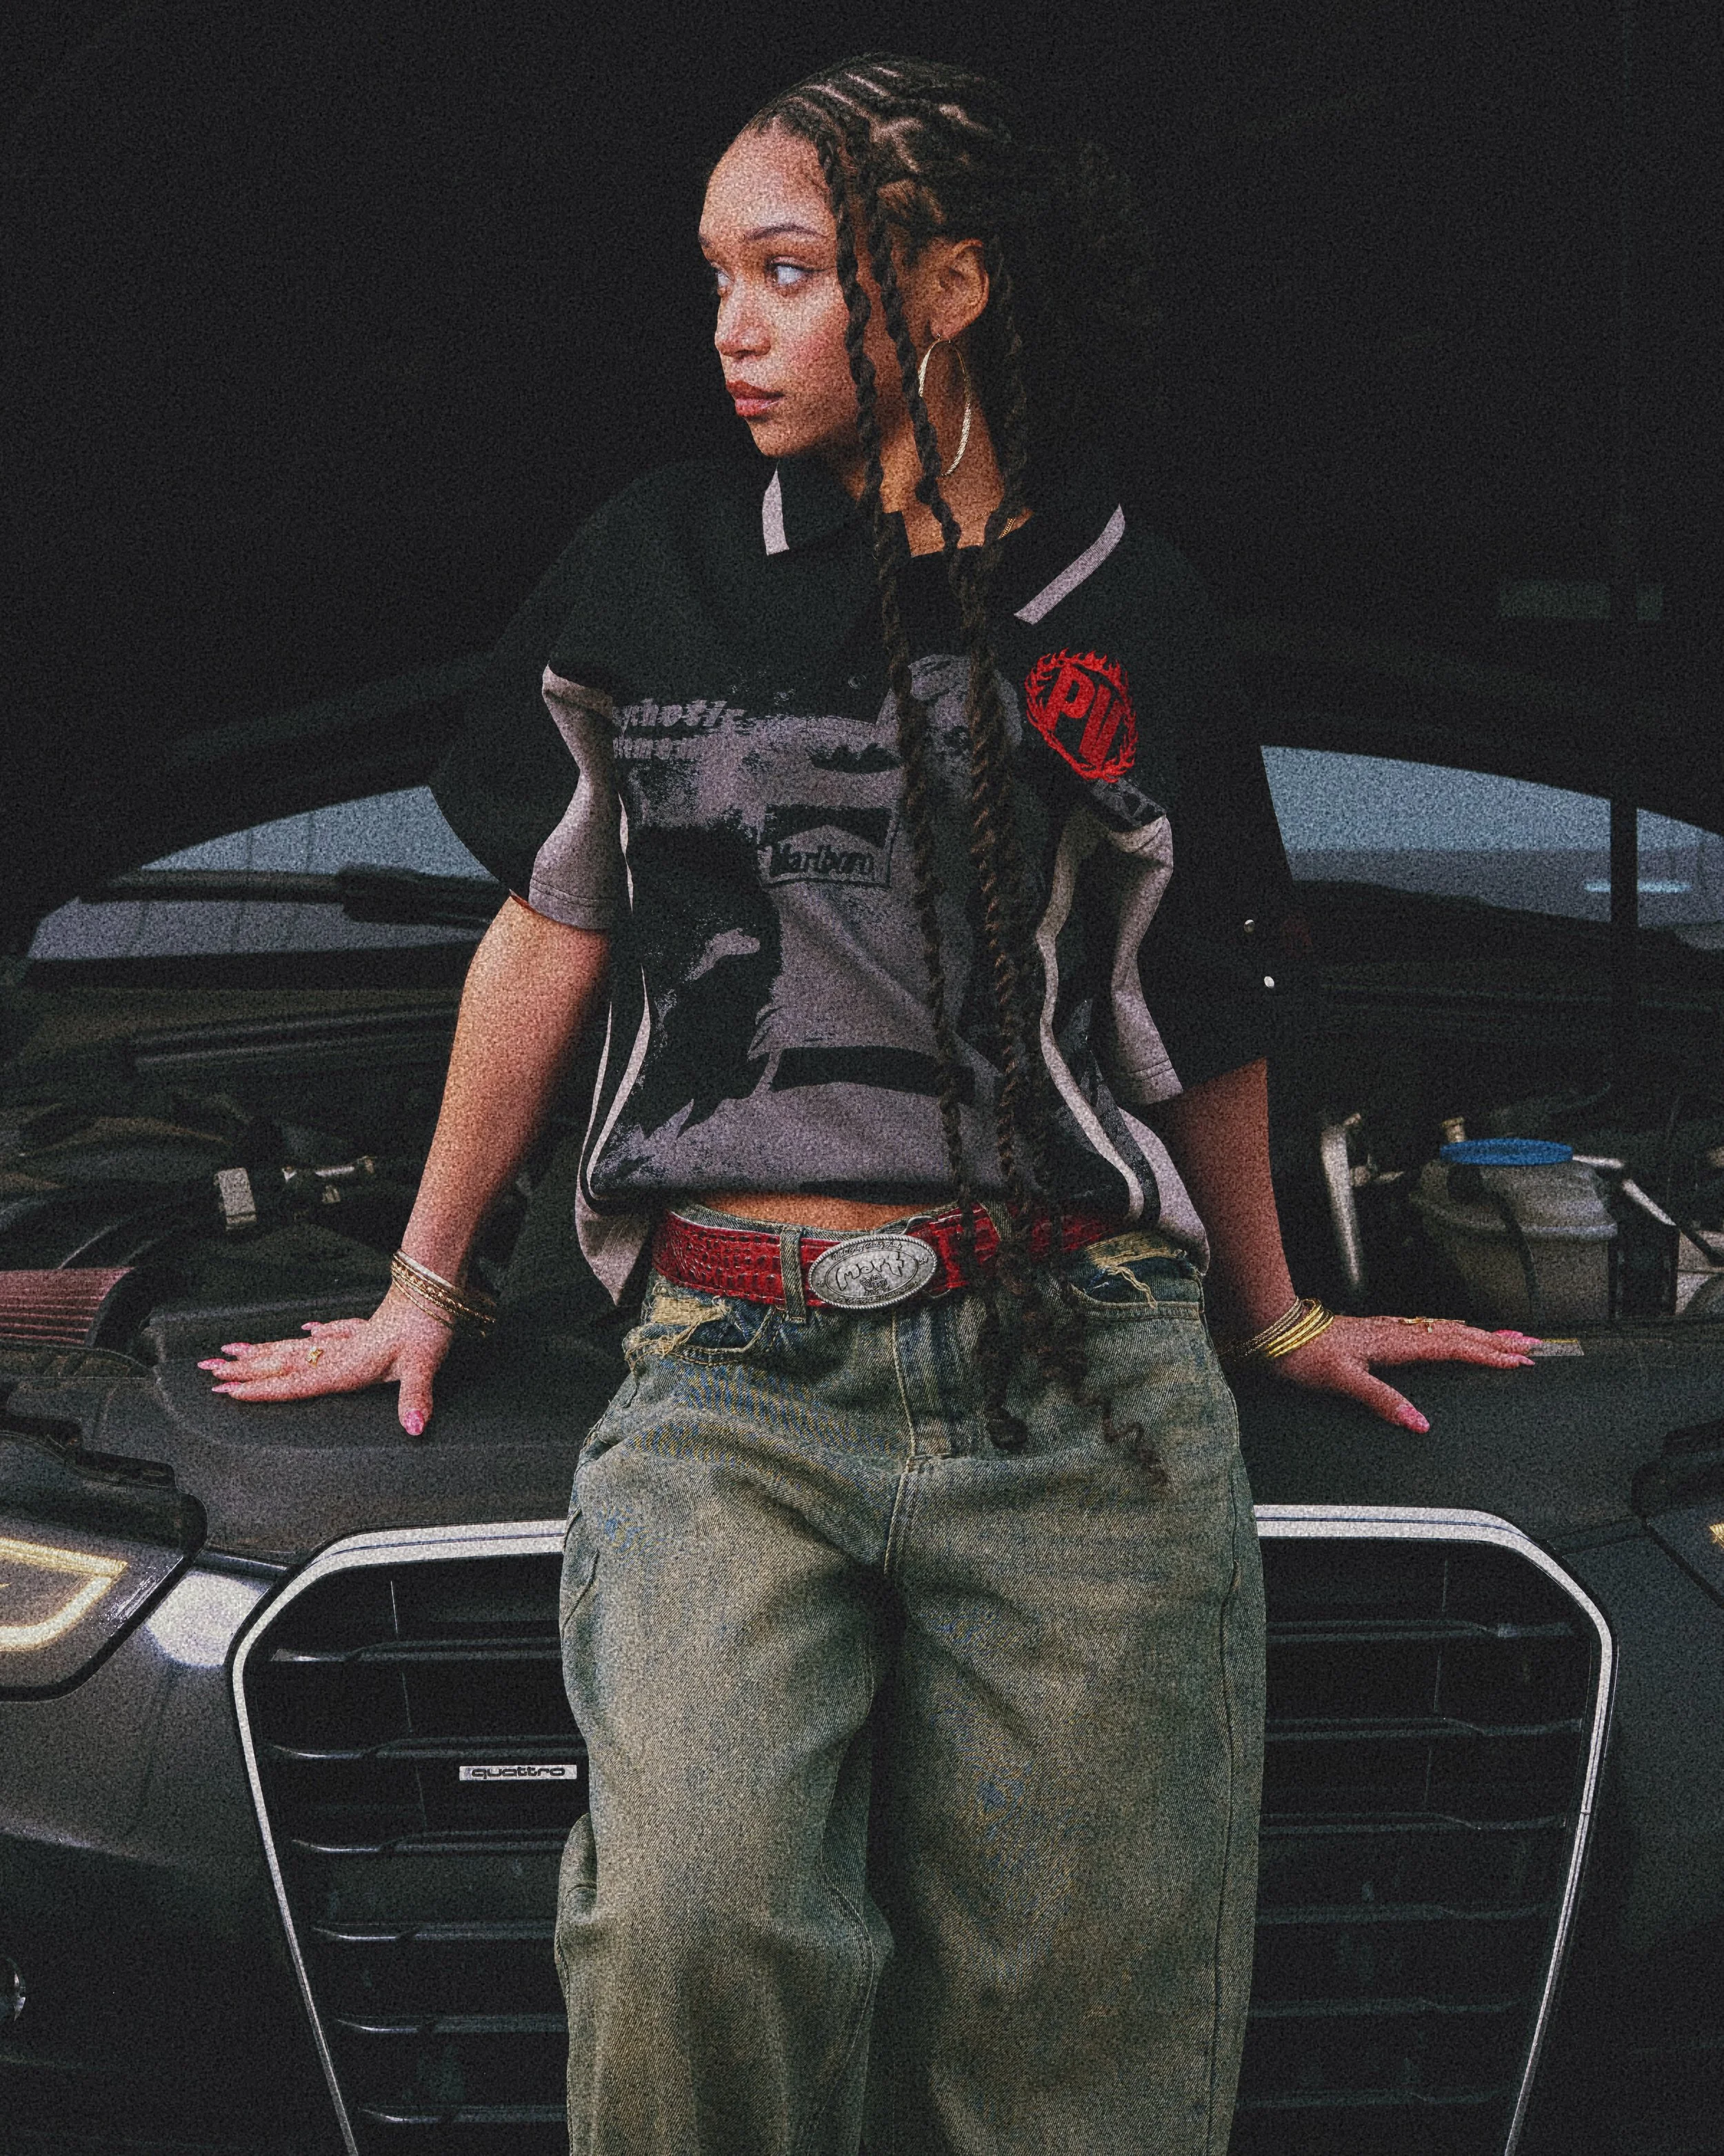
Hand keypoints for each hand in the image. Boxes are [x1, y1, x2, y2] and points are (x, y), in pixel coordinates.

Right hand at [198, 1287, 456, 1436]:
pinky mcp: (363, 1329)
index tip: (229, 1391)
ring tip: (234, 1350)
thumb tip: (413, 1427)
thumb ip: (415, 1398)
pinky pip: (328, 1333)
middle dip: (245, 1369)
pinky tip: (306, 1332)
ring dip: (264, 1351)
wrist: (436, 1291)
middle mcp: (340, 1352)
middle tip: (210, 1371)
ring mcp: (348, 1339)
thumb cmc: (428, 1325)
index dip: (262, 1390)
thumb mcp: (424, 1365)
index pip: (296, 1383)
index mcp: (347, 1365)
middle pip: (283, 1363)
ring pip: (296, 1347)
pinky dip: (312, 1334)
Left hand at [1266, 1313, 1538, 1431]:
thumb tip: (1418, 1422)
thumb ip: (1381, 1400)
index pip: (1451, 1349)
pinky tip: (1456, 1332)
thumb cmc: (1304, 1354)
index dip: (1486, 1355)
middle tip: (1531, 1345)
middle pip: (1457, 1335)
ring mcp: (1390, 1330)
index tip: (1517, 1360)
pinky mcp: (1381, 1330)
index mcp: (1395, 1343)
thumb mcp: (1343, 1381)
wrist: (1278, 1331)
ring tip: (1508, 1336)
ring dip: (1479, 1333)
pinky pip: (1428, 1328)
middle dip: (1496, 1341)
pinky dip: (1452, 1331)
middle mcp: (1397, 1332)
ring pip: (1445, 1330)